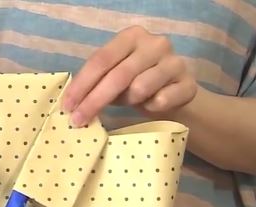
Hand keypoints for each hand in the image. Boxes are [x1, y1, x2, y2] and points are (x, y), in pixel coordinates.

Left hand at [63, 25, 196, 125]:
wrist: (175, 95)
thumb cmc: (137, 83)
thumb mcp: (114, 76)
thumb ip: (96, 81)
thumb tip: (71, 103)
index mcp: (131, 36)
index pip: (101, 59)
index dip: (82, 84)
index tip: (67, 106)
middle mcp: (154, 43)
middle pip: (118, 75)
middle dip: (94, 101)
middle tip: (78, 121)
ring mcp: (174, 62)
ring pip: (139, 88)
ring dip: (129, 101)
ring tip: (131, 102)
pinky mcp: (188, 84)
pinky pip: (160, 101)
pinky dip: (151, 107)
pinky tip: (153, 104)